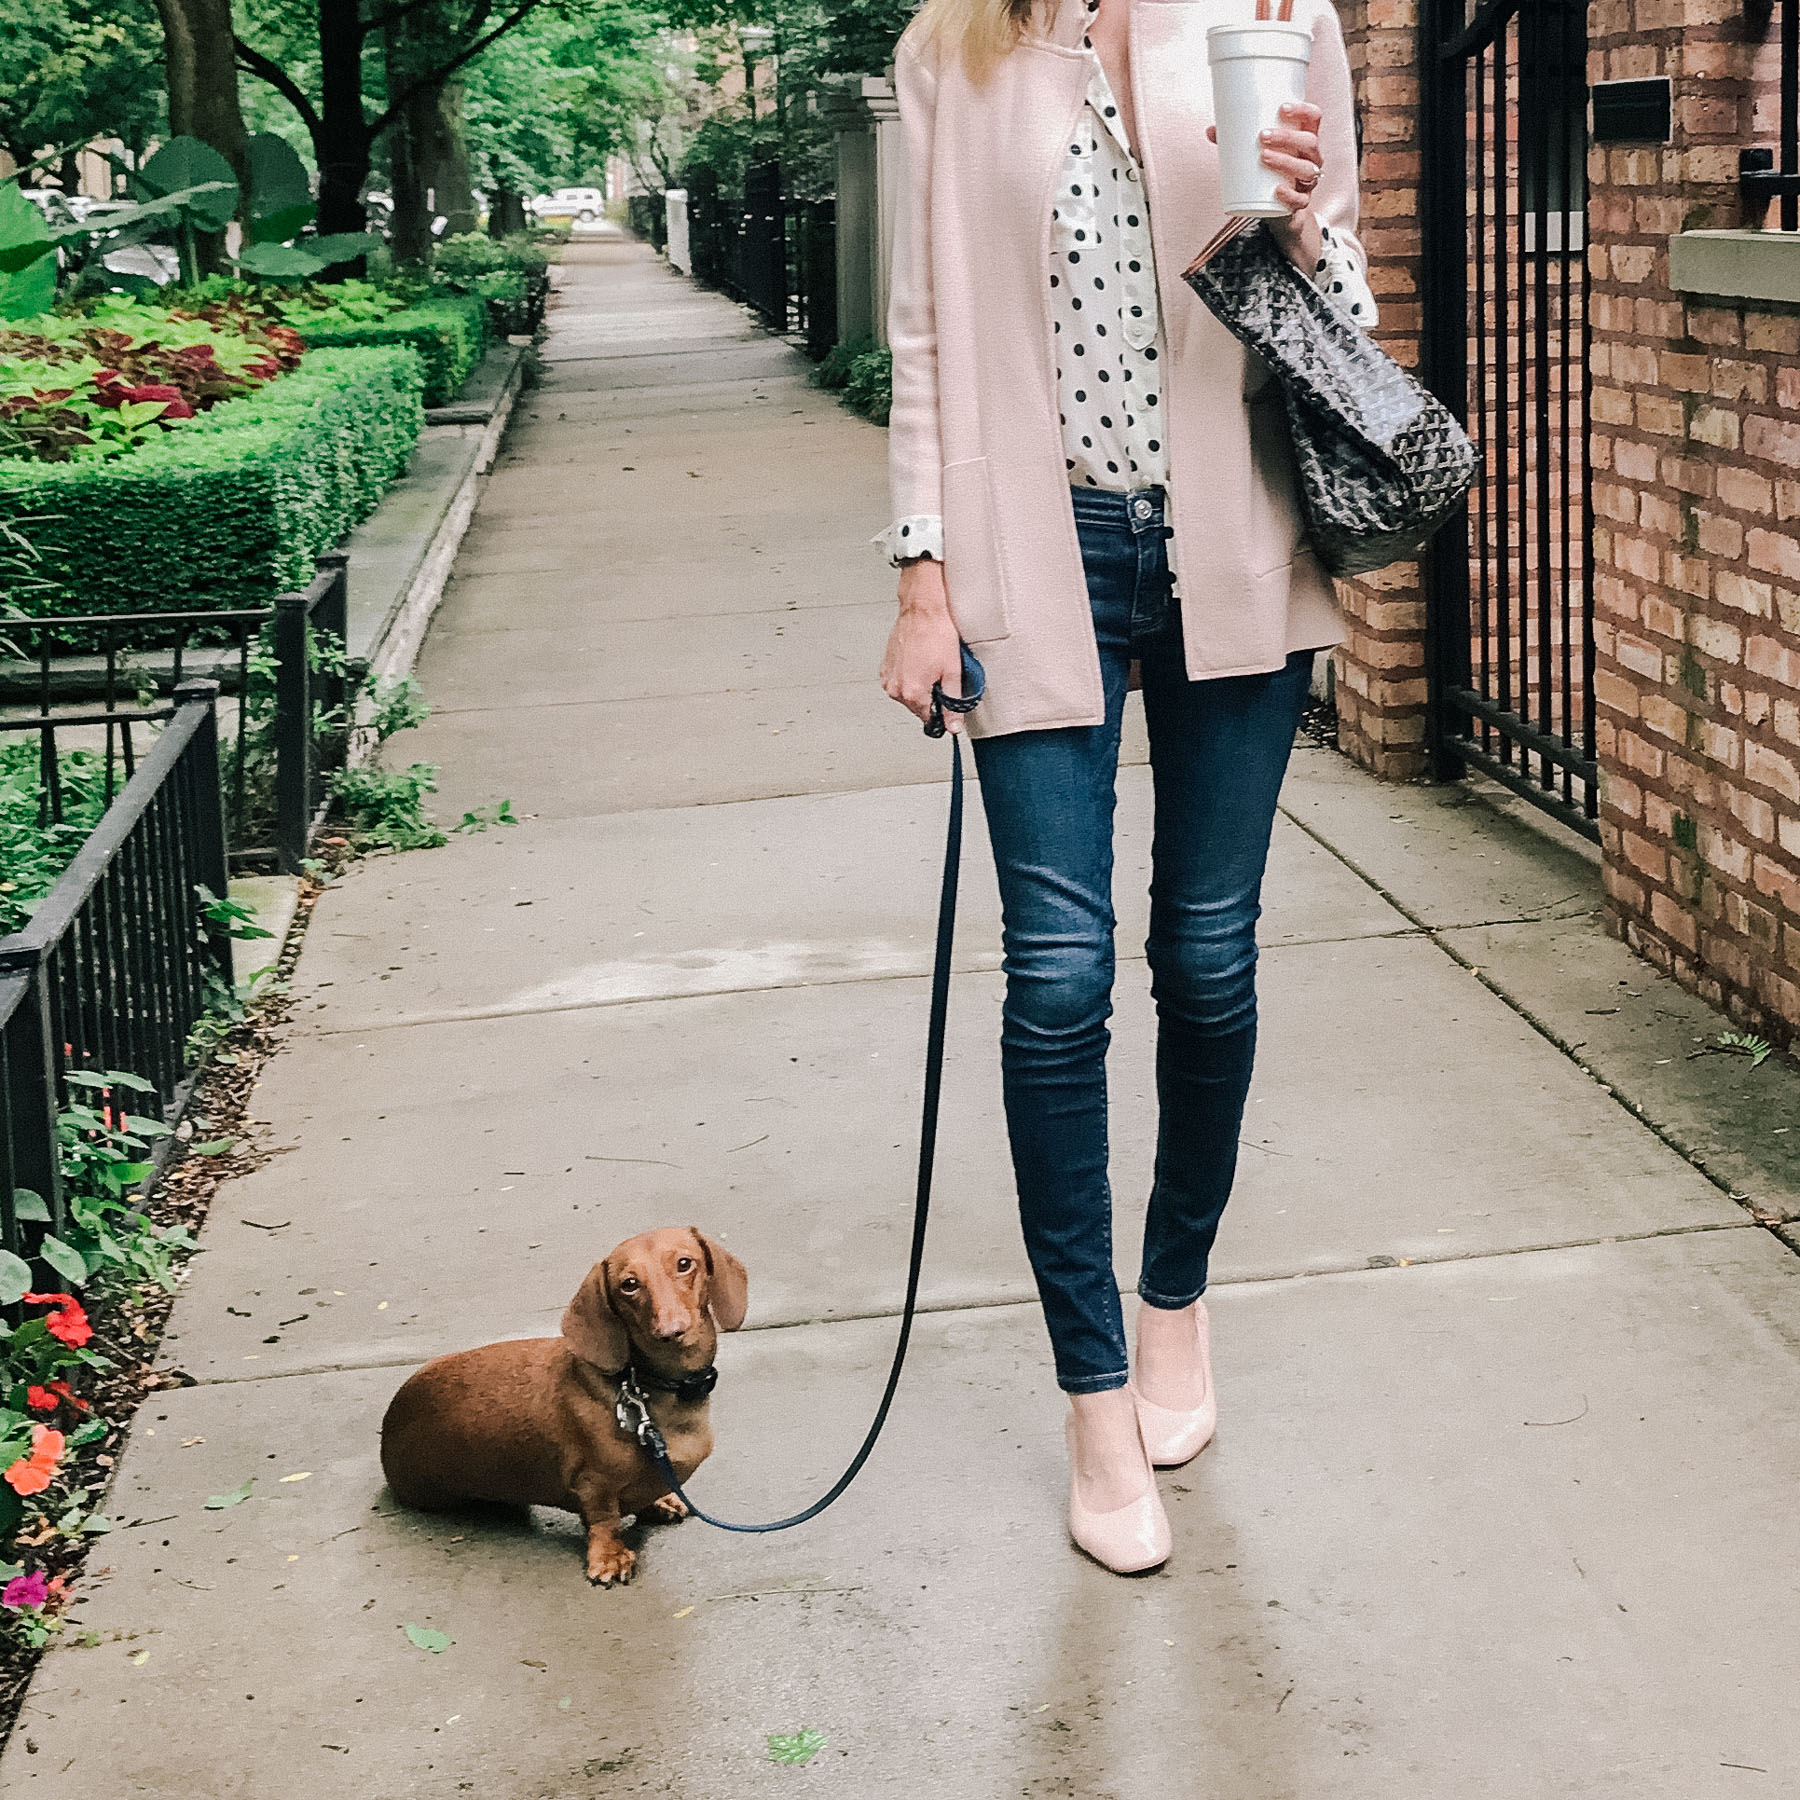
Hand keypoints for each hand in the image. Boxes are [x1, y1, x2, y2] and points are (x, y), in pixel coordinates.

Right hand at [880, 561, 965, 732]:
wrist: (922, 609)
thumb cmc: (936, 633)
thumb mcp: (952, 672)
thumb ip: (953, 703)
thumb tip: (954, 725)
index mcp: (912, 693)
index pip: (929, 718)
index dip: (942, 708)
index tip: (947, 694)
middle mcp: (895, 688)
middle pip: (917, 707)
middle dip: (930, 695)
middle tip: (940, 673)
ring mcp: (888, 677)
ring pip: (908, 694)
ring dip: (919, 685)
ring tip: (928, 664)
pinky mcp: (885, 666)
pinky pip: (899, 681)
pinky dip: (910, 675)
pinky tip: (919, 660)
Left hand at [1207, 100, 1323, 271]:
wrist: (1277, 209)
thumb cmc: (1269, 172)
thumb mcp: (1257, 154)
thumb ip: (1237, 142)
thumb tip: (1211, 130)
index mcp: (1305, 139)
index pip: (1313, 118)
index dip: (1302, 110)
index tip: (1281, 108)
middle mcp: (1312, 158)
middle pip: (1309, 142)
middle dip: (1287, 137)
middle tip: (1262, 136)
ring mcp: (1309, 181)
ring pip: (1306, 169)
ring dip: (1286, 161)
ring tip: (1263, 157)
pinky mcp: (1302, 202)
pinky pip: (1301, 199)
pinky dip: (1289, 194)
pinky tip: (1277, 190)